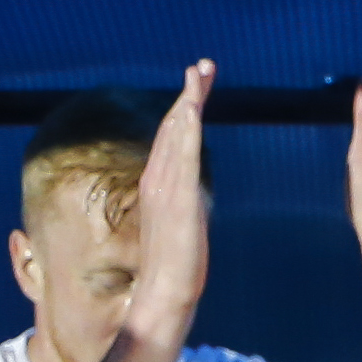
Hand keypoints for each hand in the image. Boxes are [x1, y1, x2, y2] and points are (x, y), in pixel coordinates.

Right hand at [126, 58, 214, 352]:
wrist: (166, 295)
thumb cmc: (175, 270)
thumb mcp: (181, 227)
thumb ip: (182, 206)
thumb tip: (189, 199)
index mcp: (158, 185)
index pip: (172, 138)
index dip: (184, 108)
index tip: (196, 84)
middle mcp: (158, 179)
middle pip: (174, 126)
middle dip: (189, 93)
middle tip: (203, 66)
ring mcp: (167, 187)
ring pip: (177, 133)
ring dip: (188, 100)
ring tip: (200, 73)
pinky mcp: (178, 198)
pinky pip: (182, 154)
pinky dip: (186, 127)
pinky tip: (192, 107)